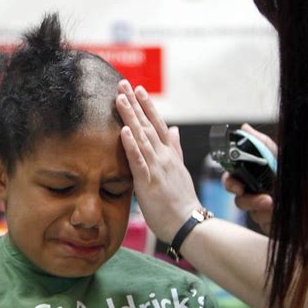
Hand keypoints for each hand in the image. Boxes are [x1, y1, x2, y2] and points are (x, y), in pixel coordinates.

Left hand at [115, 80, 200, 242]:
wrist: (187, 222)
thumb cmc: (180, 198)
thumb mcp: (178, 169)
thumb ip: (174, 147)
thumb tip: (173, 128)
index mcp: (169, 153)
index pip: (157, 123)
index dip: (147, 105)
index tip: (137, 89)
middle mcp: (163, 156)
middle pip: (147, 125)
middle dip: (135, 103)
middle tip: (123, 84)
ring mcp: (157, 167)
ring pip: (142, 137)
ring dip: (130, 117)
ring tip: (120, 99)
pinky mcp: (148, 182)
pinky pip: (139, 161)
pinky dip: (132, 145)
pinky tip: (124, 131)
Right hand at [222, 124, 276, 234]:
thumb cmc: (295, 175)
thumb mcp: (279, 155)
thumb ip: (261, 143)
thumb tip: (244, 127)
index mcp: (253, 176)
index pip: (232, 178)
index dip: (230, 182)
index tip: (236, 185)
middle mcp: (255, 192)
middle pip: (237, 198)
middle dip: (244, 198)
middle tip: (251, 196)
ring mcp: (261, 209)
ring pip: (250, 211)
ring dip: (258, 206)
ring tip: (271, 203)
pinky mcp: (268, 222)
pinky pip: (261, 222)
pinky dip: (268, 216)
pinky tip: (278, 211)